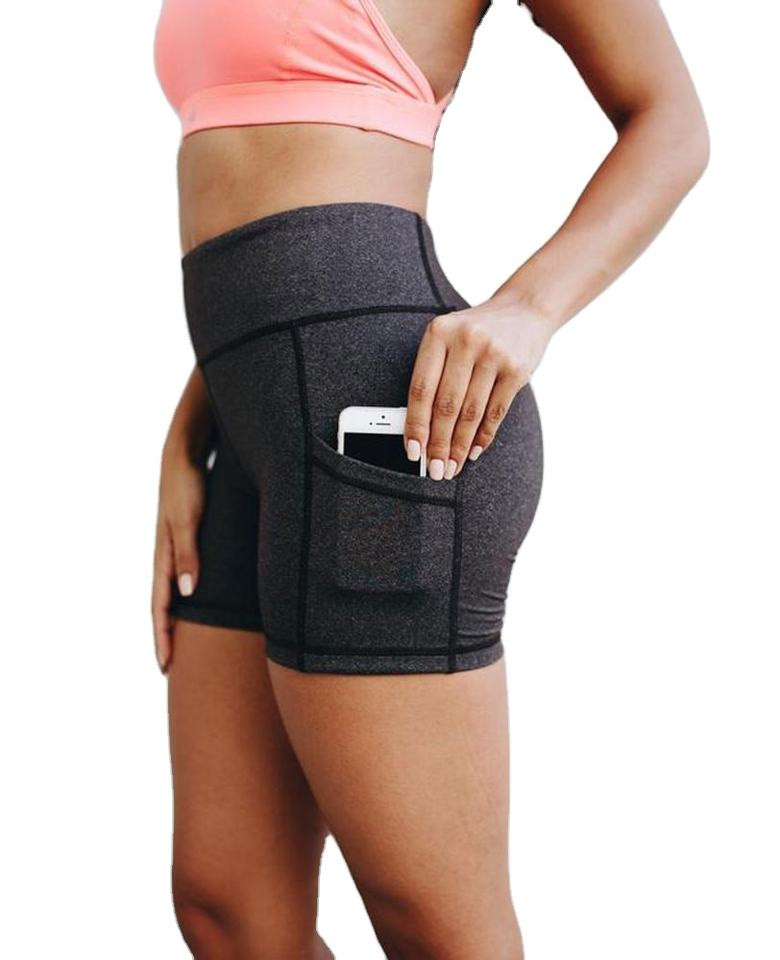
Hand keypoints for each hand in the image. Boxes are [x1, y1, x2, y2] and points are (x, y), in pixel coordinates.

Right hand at [151, 438, 206, 672]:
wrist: (185, 452)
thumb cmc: (187, 484)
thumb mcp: (189, 520)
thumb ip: (189, 555)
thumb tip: (187, 594)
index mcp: (164, 556)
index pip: (160, 607)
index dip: (163, 637)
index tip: (165, 666)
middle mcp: (169, 555)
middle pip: (165, 605)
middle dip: (167, 636)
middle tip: (171, 666)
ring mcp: (178, 547)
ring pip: (176, 592)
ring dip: (178, 618)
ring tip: (186, 642)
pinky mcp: (191, 537)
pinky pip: (187, 574)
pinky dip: (190, 595)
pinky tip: (201, 601)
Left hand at [404, 295, 555, 478]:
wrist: (524, 310)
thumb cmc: (478, 331)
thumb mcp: (449, 339)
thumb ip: (433, 374)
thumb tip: (419, 429)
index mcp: (439, 333)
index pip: (421, 389)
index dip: (415, 425)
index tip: (413, 452)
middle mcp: (465, 341)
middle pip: (445, 405)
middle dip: (438, 444)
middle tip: (434, 469)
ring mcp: (493, 354)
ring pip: (471, 413)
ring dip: (459, 446)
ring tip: (451, 467)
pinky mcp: (517, 369)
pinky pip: (496, 412)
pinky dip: (483, 437)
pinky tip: (473, 451)